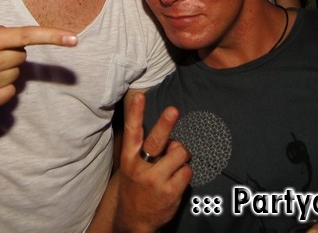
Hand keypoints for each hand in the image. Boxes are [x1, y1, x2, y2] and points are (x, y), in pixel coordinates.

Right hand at [114, 92, 191, 230]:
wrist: (134, 220)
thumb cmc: (136, 185)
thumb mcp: (132, 166)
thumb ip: (147, 150)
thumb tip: (173, 138)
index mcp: (129, 157)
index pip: (132, 131)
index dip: (135, 113)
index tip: (139, 96)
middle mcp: (140, 166)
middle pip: (156, 140)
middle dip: (165, 124)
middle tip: (173, 110)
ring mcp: (155, 179)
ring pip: (179, 153)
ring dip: (181, 155)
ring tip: (174, 164)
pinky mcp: (170, 191)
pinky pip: (187, 171)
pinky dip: (186, 172)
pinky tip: (176, 179)